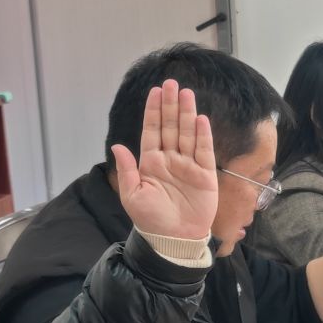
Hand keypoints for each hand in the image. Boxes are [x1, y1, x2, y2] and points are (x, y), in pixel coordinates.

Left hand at [111, 82, 218, 240]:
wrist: (174, 239)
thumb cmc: (150, 219)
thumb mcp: (132, 195)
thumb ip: (126, 170)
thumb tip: (118, 146)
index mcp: (150, 163)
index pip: (152, 131)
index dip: (154, 111)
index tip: (155, 92)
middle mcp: (170, 160)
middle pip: (171, 127)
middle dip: (171, 105)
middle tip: (172, 83)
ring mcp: (188, 166)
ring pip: (187, 134)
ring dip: (187, 114)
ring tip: (187, 93)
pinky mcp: (205, 175)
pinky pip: (204, 150)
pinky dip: (203, 135)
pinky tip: (201, 119)